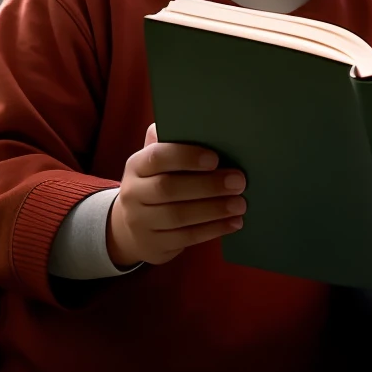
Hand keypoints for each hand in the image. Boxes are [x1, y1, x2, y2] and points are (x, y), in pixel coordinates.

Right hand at [107, 122, 246, 267]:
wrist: (131, 226)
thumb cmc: (156, 181)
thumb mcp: (158, 162)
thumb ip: (175, 142)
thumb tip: (208, 126)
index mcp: (136, 165)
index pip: (157, 157)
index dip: (186, 157)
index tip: (215, 158)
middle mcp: (133, 194)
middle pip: (169, 189)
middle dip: (208, 185)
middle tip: (239, 181)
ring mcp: (140, 223)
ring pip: (179, 216)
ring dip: (214, 210)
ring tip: (240, 204)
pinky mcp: (153, 246)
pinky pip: (186, 238)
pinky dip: (213, 230)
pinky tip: (234, 223)